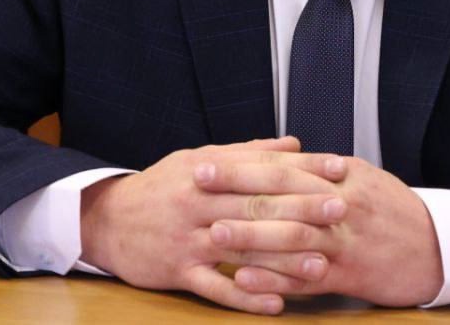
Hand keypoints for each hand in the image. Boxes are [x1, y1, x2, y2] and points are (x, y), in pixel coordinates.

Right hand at [79, 136, 348, 314]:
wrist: (108, 219)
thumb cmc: (162, 187)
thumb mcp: (200, 159)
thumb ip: (249, 153)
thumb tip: (296, 144)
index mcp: (209, 171)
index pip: (264, 167)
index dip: (304, 167)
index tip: (340, 167)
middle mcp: (199, 203)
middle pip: (257, 205)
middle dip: (302, 207)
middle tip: (341, 209)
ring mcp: (188, 239)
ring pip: (242, 249)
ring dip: (283, 259)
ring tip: (321, 265)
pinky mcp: (177, 272)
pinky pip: (216, 288)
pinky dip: (246, 297)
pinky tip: (276, 304)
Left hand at [200, 156, 444, 306]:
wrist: (439, 246)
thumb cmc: (395, 211)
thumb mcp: (361, 178)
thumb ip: (321, 169)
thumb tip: (284, 155)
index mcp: (339, 175)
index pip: (282, 165)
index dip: (241, 164)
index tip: (205, 162)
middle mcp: (339, 203)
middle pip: (280, 194)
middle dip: (234, 189)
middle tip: (195, 185)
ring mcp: (343, 240)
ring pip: (289, 235)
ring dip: (249, 235)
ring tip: (211, 233)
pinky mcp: (349, 275)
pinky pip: (305, 278)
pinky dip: (274, 278)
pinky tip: (245, 279)